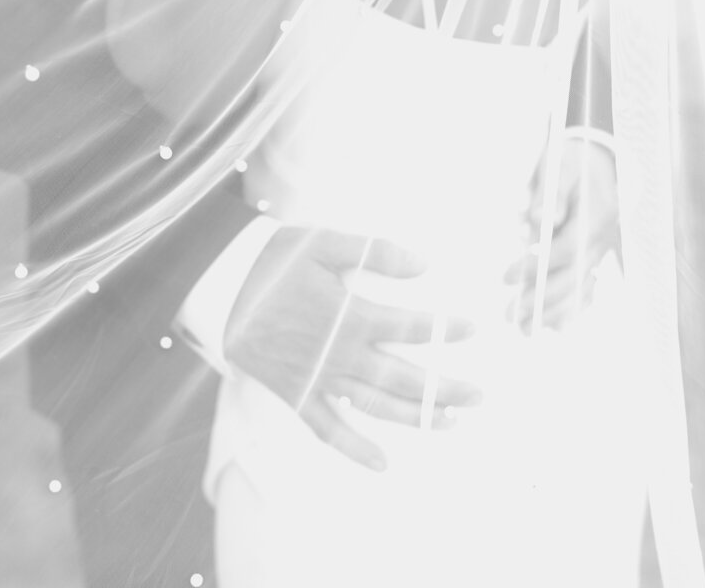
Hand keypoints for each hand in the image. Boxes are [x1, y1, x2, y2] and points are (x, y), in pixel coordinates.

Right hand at [223, 226, 480, 471]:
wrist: (223, 287)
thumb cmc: (276, 260)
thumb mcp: (325, 243)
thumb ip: (376, 251)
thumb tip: (424, 263)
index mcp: (351, 316)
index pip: (411, 327)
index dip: (446, 328)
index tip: (475, 328)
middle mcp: (341, 355)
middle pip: (404, 377)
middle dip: (446, 387)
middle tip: (481, 395)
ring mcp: (319, 380)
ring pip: (376, 407)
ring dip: (416, 418)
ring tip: (452, 423)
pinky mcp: (297, 395)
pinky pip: (328, 430)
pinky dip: (354, 449)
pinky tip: (382, 463)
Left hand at [505, 136, 619, 331]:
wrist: (599, 160)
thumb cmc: (573, 161)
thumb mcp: (559, 166)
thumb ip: (549, 194)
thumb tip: (534, 222)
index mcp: (595, 215)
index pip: (566, 249)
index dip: (537, 266)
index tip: (508, 276)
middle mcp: (602, 238)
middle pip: (575, 276)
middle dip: (542, 299)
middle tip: (511, 314)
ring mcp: (600, 249)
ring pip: (582, 287)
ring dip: (555, 311)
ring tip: (526, 329)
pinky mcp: (594, 255)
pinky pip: (588, 287)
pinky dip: (573, 309)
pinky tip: (555, 328)